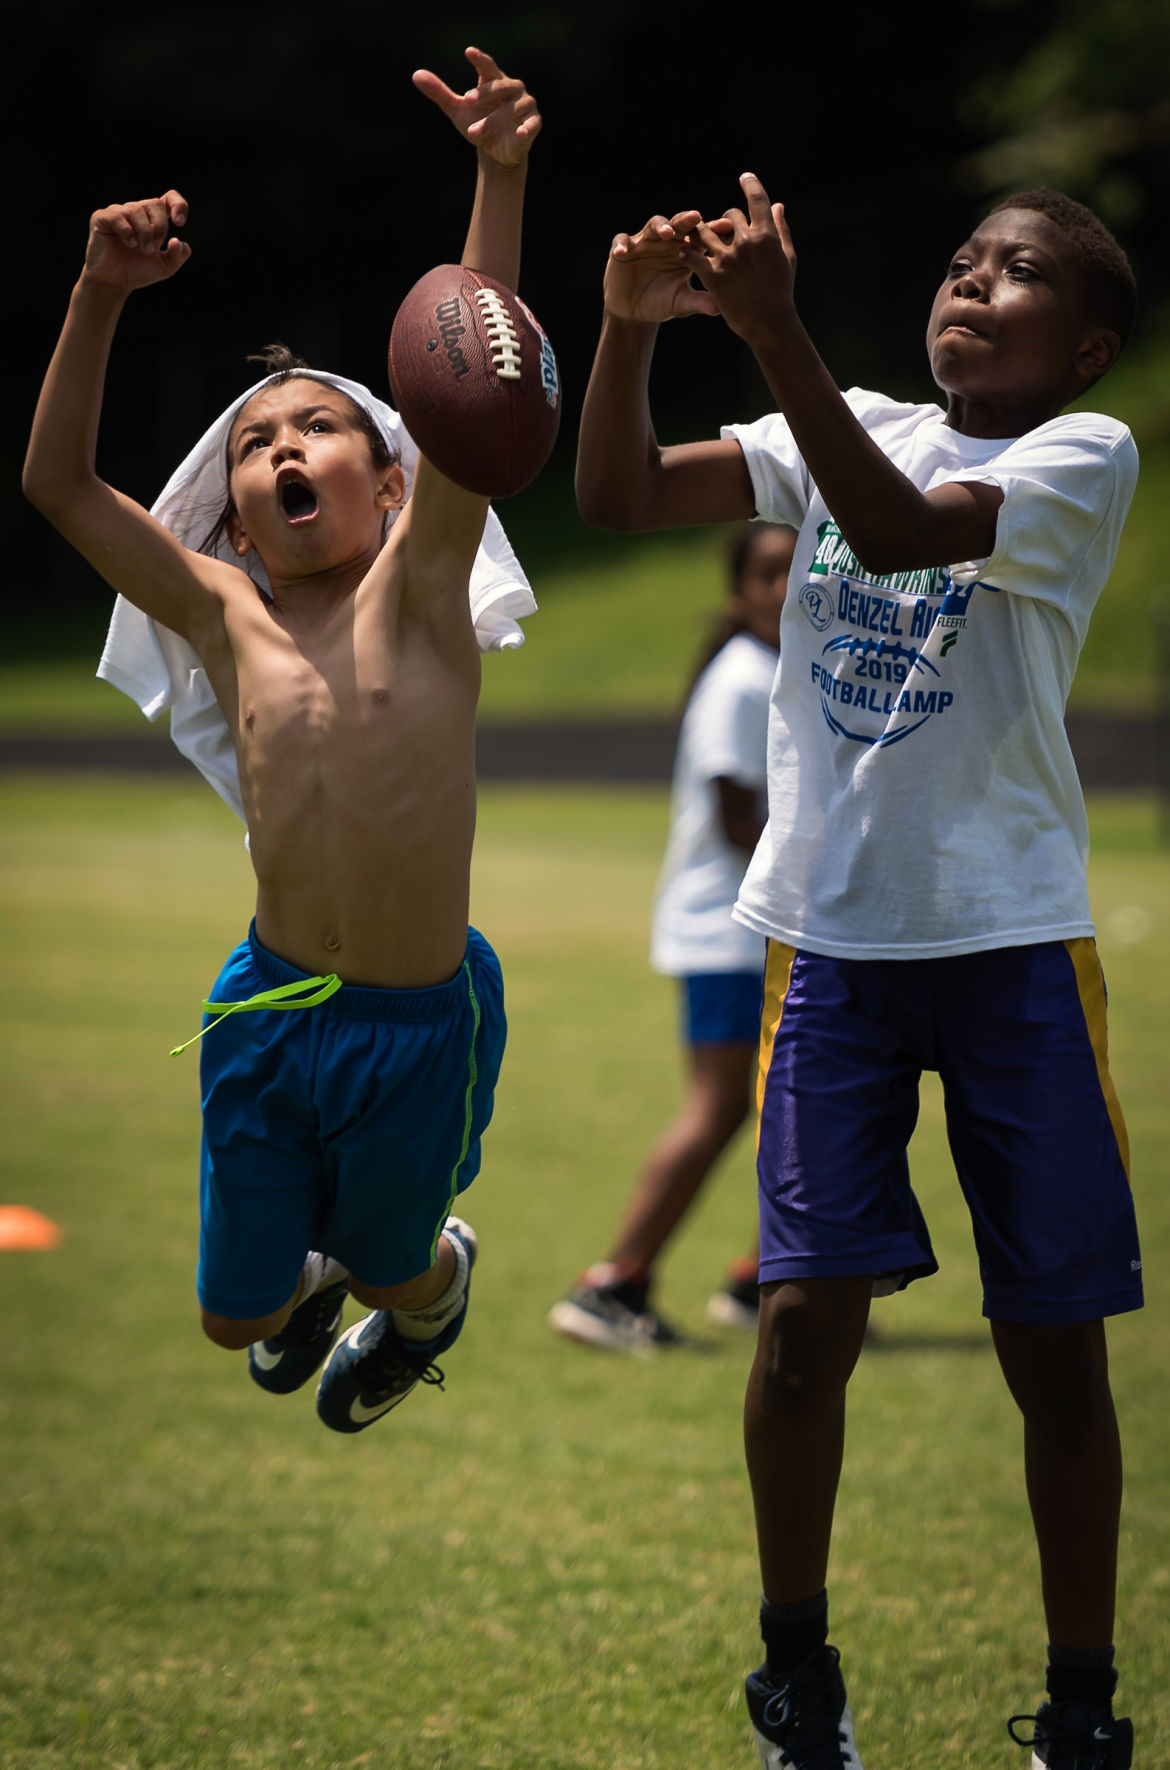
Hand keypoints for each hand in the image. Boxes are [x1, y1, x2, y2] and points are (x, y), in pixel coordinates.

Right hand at [80, 191, 190, 294]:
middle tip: (154, 248)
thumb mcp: (165, 267)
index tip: (179, 223)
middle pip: (155, 204)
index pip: (169, 198)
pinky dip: (127, 231)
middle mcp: (136, 211)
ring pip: (136, 210)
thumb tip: (179, 242)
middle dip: (160, 227)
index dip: (178, 205)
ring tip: (144, 251)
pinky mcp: (102, 218)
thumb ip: (178, 256)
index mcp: (153, 219)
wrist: (115, 282)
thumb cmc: (138, 271)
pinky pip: (117, 216)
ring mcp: (118, 212)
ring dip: (145, 233)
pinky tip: (130, 244)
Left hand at [413, 47, 540, 167]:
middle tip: (467, 99)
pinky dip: (527, 128)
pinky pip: (532, 124)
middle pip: (500, 85)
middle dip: (485, 93)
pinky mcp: (533, 124)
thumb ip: (440, 93)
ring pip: (511, 109)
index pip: (488, 66)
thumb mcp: (458, 110)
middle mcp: (513, 89)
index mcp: (494, 81)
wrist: (496, 152)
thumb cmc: (479, 124)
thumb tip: (416, 75)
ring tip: (474, 132)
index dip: (479, 59)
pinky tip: (519, 133)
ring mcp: (525, 106)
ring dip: (493, 120)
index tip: (469, 52)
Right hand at [603, 211, 728, 323]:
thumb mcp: (680, 303)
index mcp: (686, 250)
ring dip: (660, 226)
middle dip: (686, 220)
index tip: (726, 227)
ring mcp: (645, 242)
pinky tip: (622, 253)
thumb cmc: (661, 303)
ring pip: (654, 225)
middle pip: (678, 224)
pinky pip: (621, 241)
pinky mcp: (623, 249)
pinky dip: (621, 245)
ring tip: (667, 233)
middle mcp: (667, 241)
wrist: (633, 312)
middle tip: (696, 218)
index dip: (712, 229)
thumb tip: (718, 309)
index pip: (700, 235)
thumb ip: (697, 302)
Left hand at [680, 173, 796, 341]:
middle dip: (727, 220)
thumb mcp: (786, 258)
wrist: (768, 324)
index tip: (745, 177)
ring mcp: (728, 258)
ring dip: (702, 232)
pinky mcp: (712, 275)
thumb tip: (778, 205)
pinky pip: (692, 256)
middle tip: (725, 230)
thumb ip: (780, 230)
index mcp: (767, 235)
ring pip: (706, 231)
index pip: (758, 200)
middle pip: (730, 215)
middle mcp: (746, 242)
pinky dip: (688, 253)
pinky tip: (685, 255)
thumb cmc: (781, 292)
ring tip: (699, 237)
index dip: (751, 185)